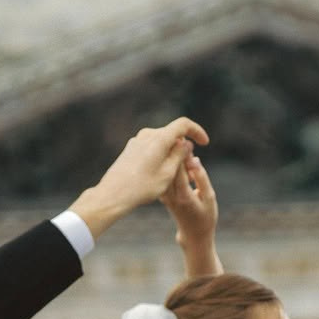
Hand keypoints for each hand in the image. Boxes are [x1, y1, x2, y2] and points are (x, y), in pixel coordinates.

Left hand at [71, 118, 207, 241]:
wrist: (113, 195)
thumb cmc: (142, 187)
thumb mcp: (168, 174)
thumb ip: (180, 155)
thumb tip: (186, 143)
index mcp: (159, 138)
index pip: (184, 124)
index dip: (197, 131)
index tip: (205, 143)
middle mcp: (147, 135)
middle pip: (172, 133)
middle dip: (184, 146)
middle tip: (190, 166)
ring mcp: (137, 141)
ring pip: (162, 141)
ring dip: (172, 152)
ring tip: (176, 174)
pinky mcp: (131, 149)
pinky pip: (151, 147)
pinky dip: (160, 155)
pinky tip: (160, 174)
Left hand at [162, 153, 219, 278]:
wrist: (192, 234)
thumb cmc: (205, 216)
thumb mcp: (209, 198)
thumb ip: (201, 177)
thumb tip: (194, 158)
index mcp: (181, 194)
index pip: (178, 163)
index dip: (185, 147)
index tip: (196, 143)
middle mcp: (167, 193)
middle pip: (167, 161)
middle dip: (179, 150)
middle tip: (190, 149)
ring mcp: (160, 193)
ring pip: (161, 167)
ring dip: (173, 156)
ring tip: (186, 159)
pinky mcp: (159, 193)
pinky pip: (160, 173)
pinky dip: (168, 165)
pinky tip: (176, 166)